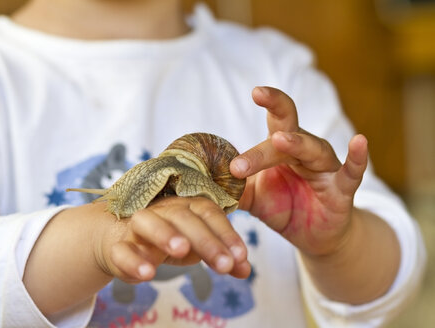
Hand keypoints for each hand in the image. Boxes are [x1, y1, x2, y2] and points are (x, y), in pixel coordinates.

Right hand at [94, 196, 250, 283]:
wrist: (122, 240)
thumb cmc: (169, 240)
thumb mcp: (197, 247)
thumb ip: (221, 257)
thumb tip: (245, 270)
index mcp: (185, 206)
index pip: (208, 212)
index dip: (226, 233)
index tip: (241, 257)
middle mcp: (162, 211)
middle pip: (182, 217)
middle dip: (205, 240)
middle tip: (224, 264)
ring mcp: (137, 226)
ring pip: (147, 222)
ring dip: (165, 235)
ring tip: (182, 251)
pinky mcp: (117, 246)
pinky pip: (122, 250)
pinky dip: (133, 261)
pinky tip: (147, 274)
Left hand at [230, 87, 368, 256]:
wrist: (313, 236)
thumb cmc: (282, 207)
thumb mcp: (253, 198)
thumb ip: (232, 188)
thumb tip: (201, 180)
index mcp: (282, 148)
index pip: (277, 118)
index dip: (270, 101)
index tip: (255, 91)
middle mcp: (305, 151)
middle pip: (289, 132)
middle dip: (269, 134)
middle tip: (245, 150)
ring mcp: (325, 168)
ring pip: (313, 149)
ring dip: (296, 144)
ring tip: (280, 140)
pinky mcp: (342, 190)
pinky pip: (352, 172)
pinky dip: (356, 158)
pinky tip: (360, 142)